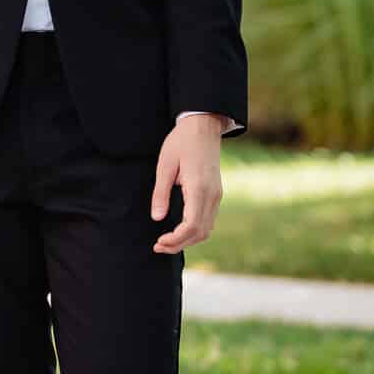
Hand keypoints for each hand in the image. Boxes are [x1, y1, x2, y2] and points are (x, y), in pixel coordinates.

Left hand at [151, 114, 222, 254]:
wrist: (203, 127)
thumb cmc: (181, 142)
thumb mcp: (165, 165)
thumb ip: (160, 193)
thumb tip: (156, 218)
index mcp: (199, 189)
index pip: (191, 226)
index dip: (175, 239)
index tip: (159, 242)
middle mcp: (212, 196)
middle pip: (201, 232)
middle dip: (180, 244)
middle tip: (158, 246)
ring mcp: (217, 195)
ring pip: (207, 229)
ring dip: (188, 240)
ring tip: (167, 241)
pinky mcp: (216, 193)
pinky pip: (208, 219)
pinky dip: (195, 230)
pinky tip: (180, 230)